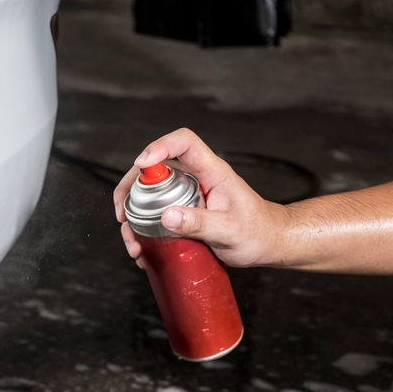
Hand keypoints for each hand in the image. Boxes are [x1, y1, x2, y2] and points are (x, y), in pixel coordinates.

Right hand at [113, 128, 289, 268]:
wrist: (270, 243)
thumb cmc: (258, 232)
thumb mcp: (230, 231)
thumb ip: (200, 223)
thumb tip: (167, 215)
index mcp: (212, 172)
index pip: (184, 142)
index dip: (159, 146)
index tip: (142, 165)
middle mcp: (197, 179)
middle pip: (155, 169)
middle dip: (131, 189)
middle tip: (122, 214)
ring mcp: (189, 195)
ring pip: (150, 194)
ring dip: (133, 215)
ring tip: (133, 243)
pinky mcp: (184, 212)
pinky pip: (156, 213)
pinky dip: (143, 229)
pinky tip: (142, 249)